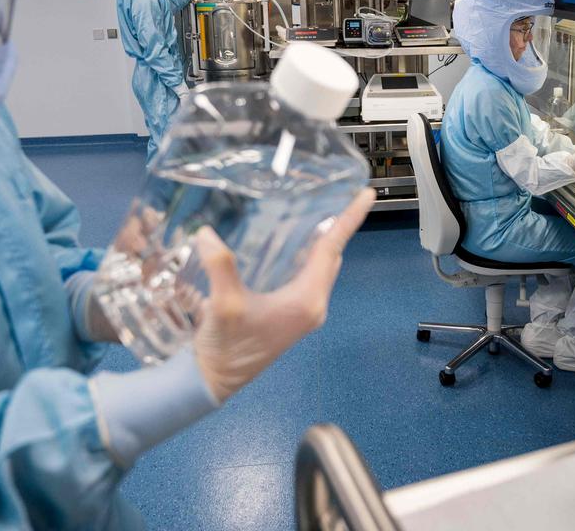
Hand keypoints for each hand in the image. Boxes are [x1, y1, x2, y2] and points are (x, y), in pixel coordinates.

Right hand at [192, 189, 375, 401]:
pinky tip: (294, 245)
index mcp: (307, 299)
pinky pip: (309, 276)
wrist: (215, 380)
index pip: (332, 248)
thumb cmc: (226, 346)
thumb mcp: (224, 304)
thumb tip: (207, 232)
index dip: (349, 218)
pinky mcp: (291, 315)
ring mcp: (304, 312)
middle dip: (338, 226)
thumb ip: (219, 265)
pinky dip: (308, 256)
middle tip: (341, 195)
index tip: (367, 194)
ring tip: (321, 212)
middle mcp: (313, 305)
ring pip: (321, 267)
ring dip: (323, 242)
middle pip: (331, 256)